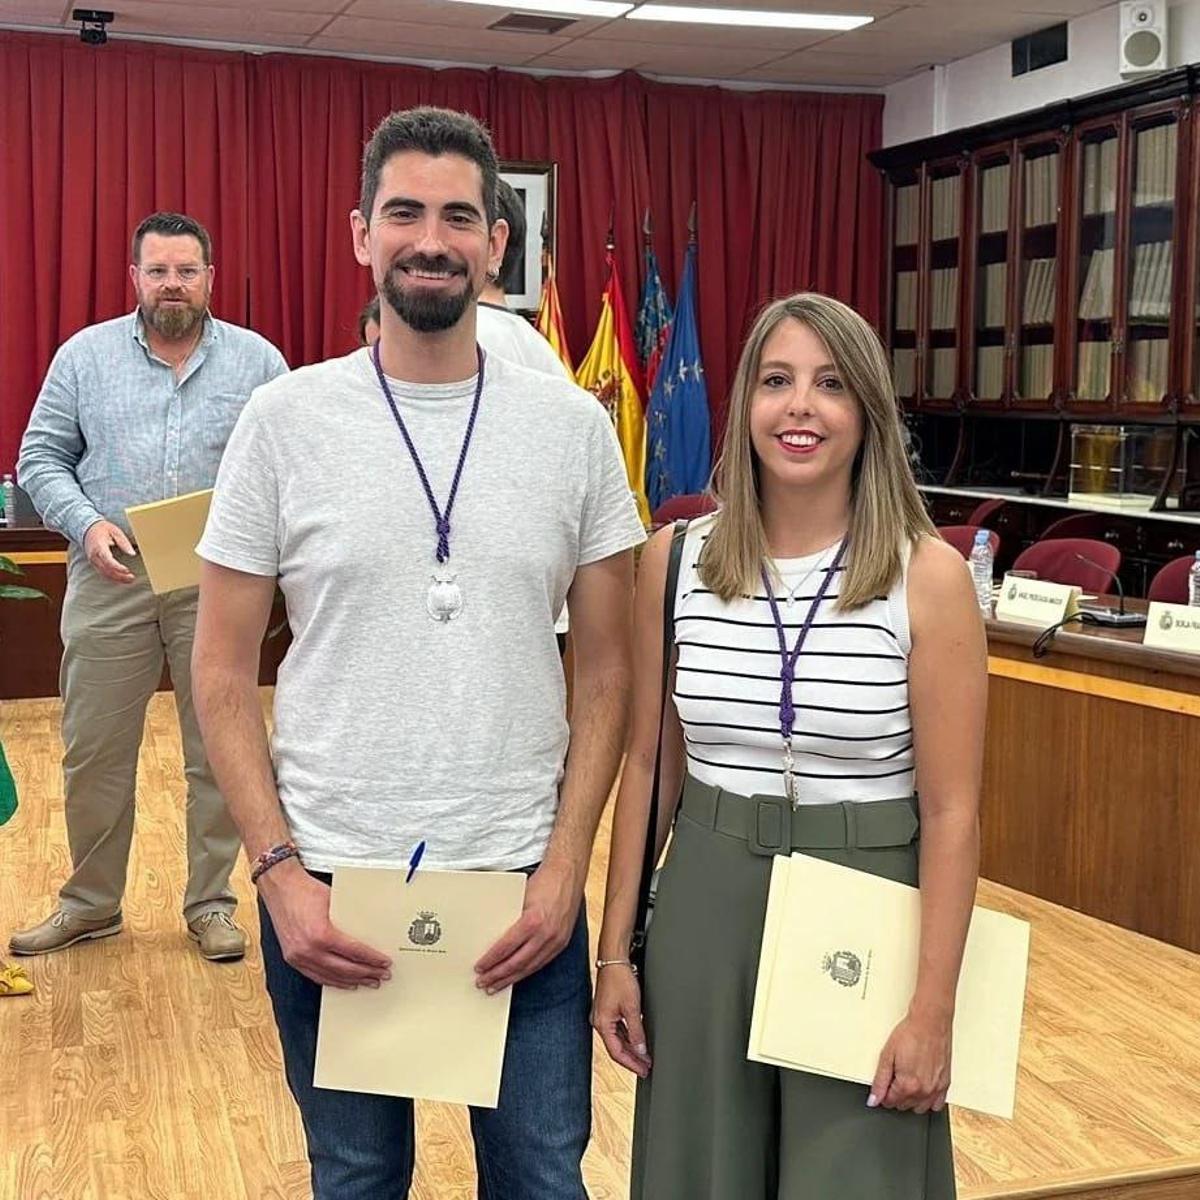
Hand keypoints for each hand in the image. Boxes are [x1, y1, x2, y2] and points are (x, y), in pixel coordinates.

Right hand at [83, 520, 136, 583]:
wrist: (86, 529)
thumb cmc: (102, 529)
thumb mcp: (115, 531)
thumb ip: (124, 542)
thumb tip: (132, 553)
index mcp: (99, 547)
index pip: (107, 560)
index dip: (117, 567)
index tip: (127, 570)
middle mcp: (94, 556)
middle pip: (106, 570)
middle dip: (120, 575)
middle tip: (132, 577)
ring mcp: (93, 561)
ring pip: (104, 574)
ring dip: (117, 579)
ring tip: (130, 579)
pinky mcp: (94, 564)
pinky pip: (102, 573)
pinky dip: (112, 578)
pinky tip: (121, 579)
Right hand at [260, 864, 391, 988]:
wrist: (280, 887)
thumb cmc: (305, 890)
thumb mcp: (335, 901)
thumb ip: (350, 919)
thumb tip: (371, 931)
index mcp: (321, 934)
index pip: (354, 952)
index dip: (372, 959)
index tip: (384, 963)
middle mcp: (308, 949)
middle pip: (344, 969)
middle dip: (366, 973)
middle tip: (382, 976)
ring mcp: (298, 957)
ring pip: (330, 977)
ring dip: (351, 981)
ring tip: (368, 982)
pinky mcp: (292, 959)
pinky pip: (315, 976)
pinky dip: (332, 980)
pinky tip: (344, 982)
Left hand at [474, 860, 580, 993]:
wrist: (568, 873)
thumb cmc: (543, 881)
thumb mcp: (520, 897)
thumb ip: (508, 918)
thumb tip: (489, 935)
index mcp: (533, 921)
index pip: (507, 947)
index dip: (491, 960)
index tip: (479, 967)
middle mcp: (546, 934)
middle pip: (518, 962)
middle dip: (498, 975)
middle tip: (483, 983)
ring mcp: (556, 940)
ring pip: (530, 967)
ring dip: (511, 979)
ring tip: (496, 986)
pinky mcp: (562, 943)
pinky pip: (541, 963)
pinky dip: (526, 971)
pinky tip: (517, 976)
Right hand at [592, 964, 650, 1077]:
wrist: (614, 960)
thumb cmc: (619, 979)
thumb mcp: (632, 1008)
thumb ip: (636, 1031)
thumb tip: (640, 1050)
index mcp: (601, 1024)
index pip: (617, 1052)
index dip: (631, 1063)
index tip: (643, 1070)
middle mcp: (599, 1022)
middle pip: (616, 1048)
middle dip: (632, 1059)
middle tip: (646, 1068)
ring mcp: (602, 1016)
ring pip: (617, 1039)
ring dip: (631, 1049)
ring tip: (644, 1058)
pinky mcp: (606, 1010)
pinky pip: (617, 1030)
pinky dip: (628, 1038)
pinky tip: (637, 1042)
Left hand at [869, 1008, 951, 1113]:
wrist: (930, 1022)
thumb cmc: (910, 1034)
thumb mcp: (887, 1055)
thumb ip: (879, 1081)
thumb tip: (873, 1099)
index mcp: (908, 1085)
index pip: (890, 1101)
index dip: (883, 1093)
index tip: (883, 1084)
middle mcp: (924, 1090)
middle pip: (903, 1105)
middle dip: (896, 1095)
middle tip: (894, 1076)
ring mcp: (936, 1088)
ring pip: (919, 1107)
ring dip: (911, 1099)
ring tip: (907, 1080)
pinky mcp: (945, 1083)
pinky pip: (936, 1104)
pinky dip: (928, 1100)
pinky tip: (922, 1087)